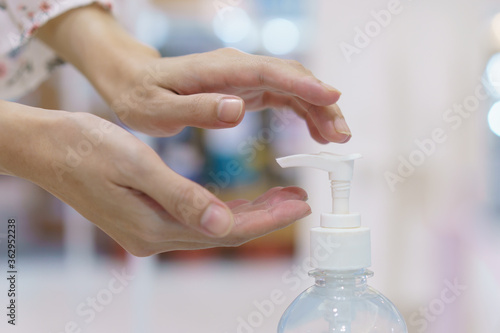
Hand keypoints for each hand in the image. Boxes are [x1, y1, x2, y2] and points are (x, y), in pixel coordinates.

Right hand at [16, 110, 309, 255]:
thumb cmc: (87, 149)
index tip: (298, 206)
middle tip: (299, 200)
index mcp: (154, 227)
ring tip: (281, 197)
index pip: (226, 229)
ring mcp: (149, 231)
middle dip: (265, 216)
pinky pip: (196, 219)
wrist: (49, 149)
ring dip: (248, 213)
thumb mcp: (136, 165)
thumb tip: (223, 226)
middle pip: (225, 232)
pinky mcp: (146, 220)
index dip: (267, 219)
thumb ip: (180, 196)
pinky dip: (223, 210)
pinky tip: (239, 201)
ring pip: (213, 226)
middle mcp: (154, 237)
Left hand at [37, 5, 350, 143]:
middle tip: (342, 136)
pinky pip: (285, 96)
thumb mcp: (158, 110)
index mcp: (219, 70)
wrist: (135, 83)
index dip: (305, 86)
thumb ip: (196, 110)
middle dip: (322, 103)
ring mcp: (245, 76)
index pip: (271, 72)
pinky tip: (315, 131)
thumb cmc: (143, 98)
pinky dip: (303, 112)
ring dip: (318, 110)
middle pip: (292, 78)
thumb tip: (238, 108)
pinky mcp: (247, 87)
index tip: (333, 99)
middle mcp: (238, 68)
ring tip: (336, 138)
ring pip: (294, 87)